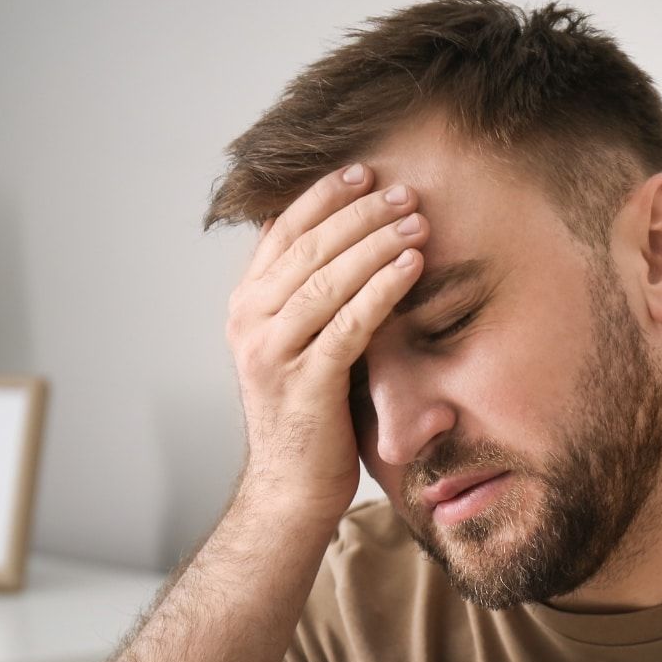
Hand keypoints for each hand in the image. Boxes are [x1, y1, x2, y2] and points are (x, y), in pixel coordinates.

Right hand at [226, 163, 429, 521]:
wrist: (290, 490)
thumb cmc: (306, 417)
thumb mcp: (297, 347)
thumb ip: (307, 300)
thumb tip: (340, 241)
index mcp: (245, 307)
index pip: (281, 232)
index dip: (323, 197)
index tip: (364, 171)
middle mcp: (249, 323)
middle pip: (307, 248)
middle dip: (359, 213)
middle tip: (404, 192)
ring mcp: (273, 353)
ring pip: (326, 279)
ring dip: (375, 243)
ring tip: (417, 221)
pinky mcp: (305, 383)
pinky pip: (348, 323)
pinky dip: (382, 289)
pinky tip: (411, 266)